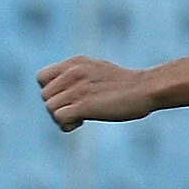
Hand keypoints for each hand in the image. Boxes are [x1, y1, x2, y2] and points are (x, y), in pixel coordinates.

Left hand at [38, 56, 157, 131]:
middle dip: (56, 108)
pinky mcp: (84, 104)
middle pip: (44, 96)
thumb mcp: (97, 70)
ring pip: (49, 108)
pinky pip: (59, 117)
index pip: (41, 77)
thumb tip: (65, 88)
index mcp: (74, 63)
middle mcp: (72, 72)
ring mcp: (78, 88)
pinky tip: (81, 123)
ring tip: (80, 118)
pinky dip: (66, 125)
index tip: (66, 98)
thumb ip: (78, 75)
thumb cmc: (126, 84)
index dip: (50, 91)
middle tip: (75, 112)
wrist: (146, 88)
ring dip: (61, 118)